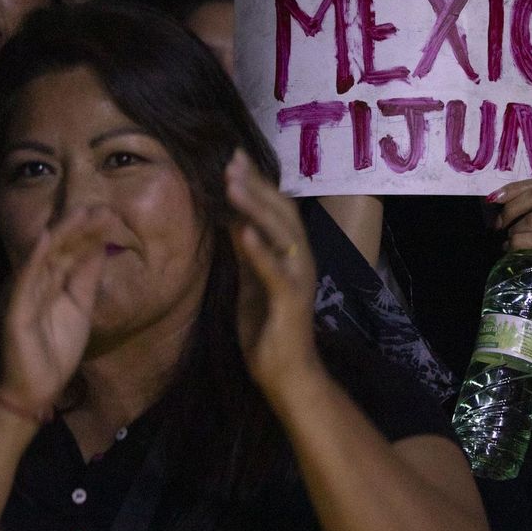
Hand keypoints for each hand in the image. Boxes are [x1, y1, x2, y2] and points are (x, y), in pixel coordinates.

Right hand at [0, 205, 110, 416]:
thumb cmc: (57, 346)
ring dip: (61, 234)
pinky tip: (43, 239)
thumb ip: (87, 277)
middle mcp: (34, 280)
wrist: (38, 386)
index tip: (109, 213)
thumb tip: (101, 245)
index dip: (88, 231)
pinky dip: (33, 258)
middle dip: (78, 227)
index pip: (70, 250)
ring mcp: (23, 293)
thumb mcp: (81, 306)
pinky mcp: (14, 310)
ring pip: (43, 257)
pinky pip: (24, 281)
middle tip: (100, 207)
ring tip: (79, 214)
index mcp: (50, 280)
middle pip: (58, 248)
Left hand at [224, 150, 319, 401]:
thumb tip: (233, 217)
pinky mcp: (290, 300)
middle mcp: (300, 259)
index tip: (234, 156)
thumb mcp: (251, 282)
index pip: (275, 208)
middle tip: (231, 160)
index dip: (256, 181)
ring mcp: (298, 277)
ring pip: (280, 232)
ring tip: (232, 183)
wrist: (287, 374)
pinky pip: (274, 270)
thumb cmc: (269, 330)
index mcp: (291, 253)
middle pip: (280, 212)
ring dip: (255, 206)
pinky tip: (242, 230)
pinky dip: (259, 249)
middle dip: (255, 184)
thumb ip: (247, 251)